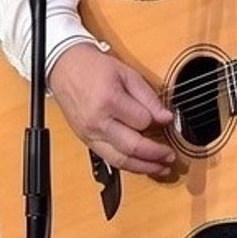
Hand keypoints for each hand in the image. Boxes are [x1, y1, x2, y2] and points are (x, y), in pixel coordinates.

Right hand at [47, 42, 177, 178]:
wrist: (65, 69)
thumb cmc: (95, 68)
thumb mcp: (127, 74)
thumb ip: (148, 97)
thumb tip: (165, 117)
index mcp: (108, 101)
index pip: (142, 121)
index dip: (158, 122)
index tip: (168, 121)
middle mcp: (97, 122)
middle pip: (131, 147)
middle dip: (155, 155)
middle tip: (171, 156)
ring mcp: (89, 135)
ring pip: (120, 160)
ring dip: (143, 168)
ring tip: (161, 168)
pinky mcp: (86, 141)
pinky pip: (109, 159)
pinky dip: (128, 165)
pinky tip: (142, 165)